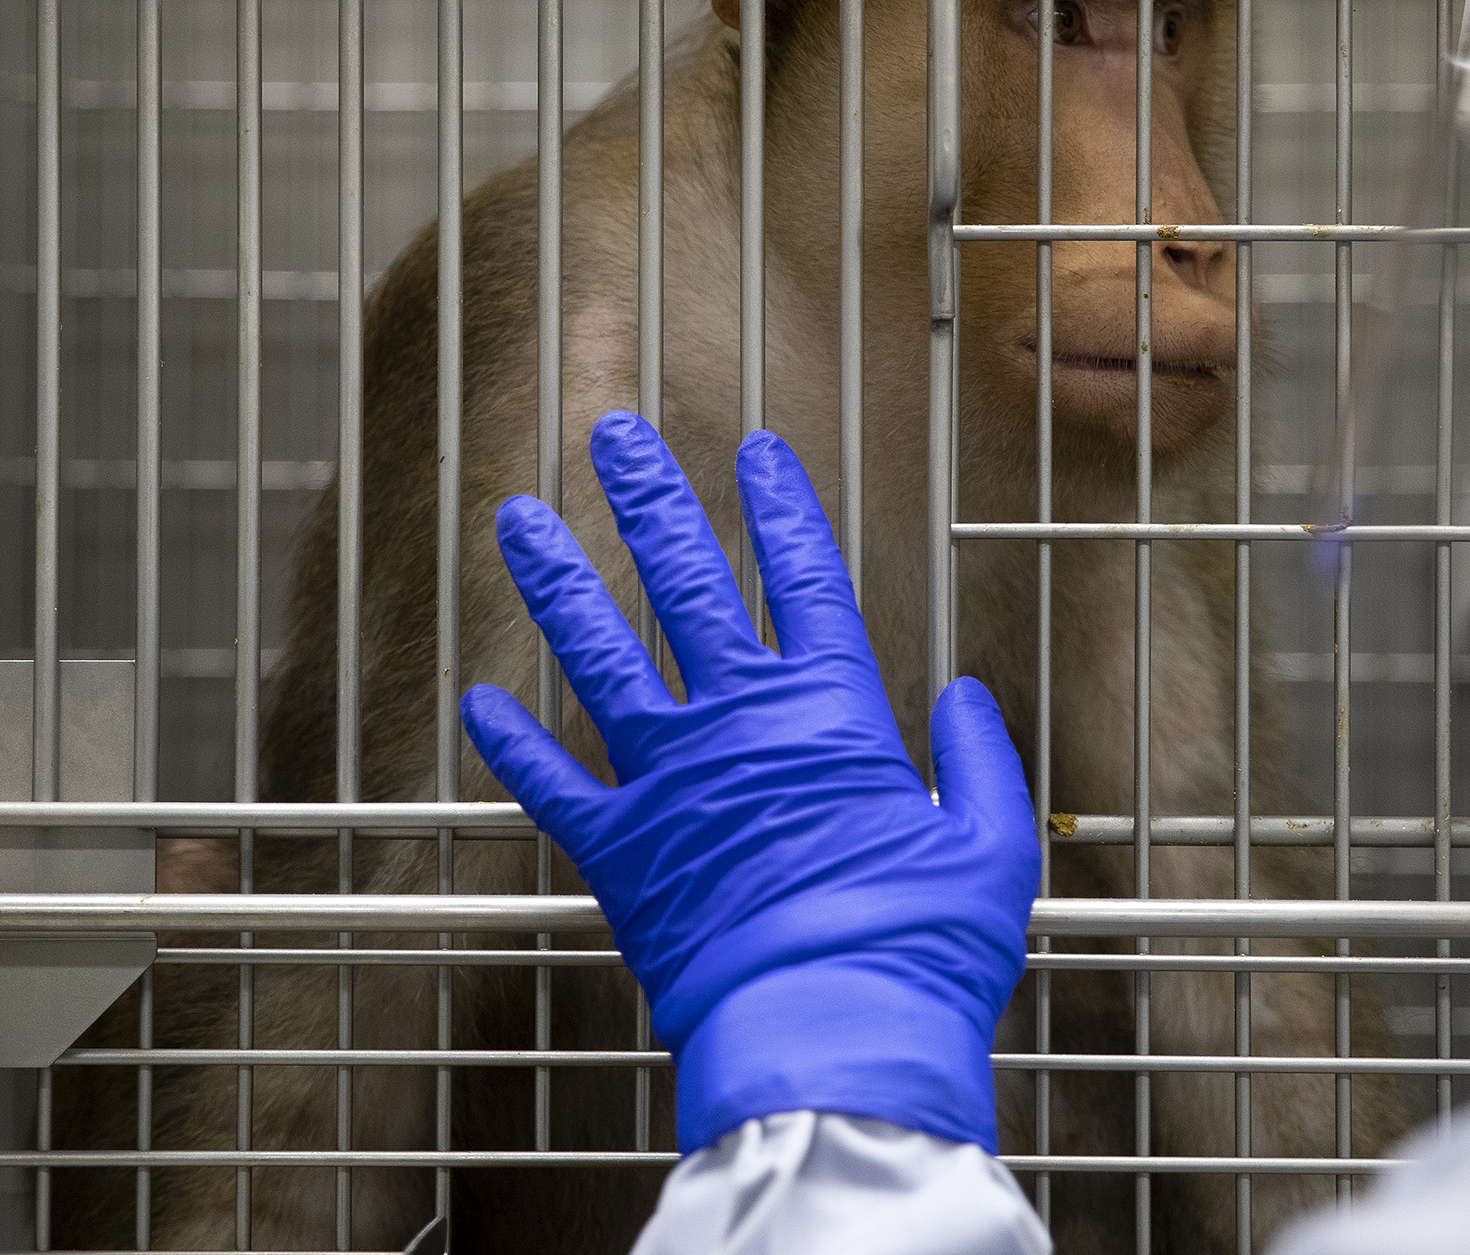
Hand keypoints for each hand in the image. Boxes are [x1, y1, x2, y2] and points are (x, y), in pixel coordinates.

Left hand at [461, 411, 1039, 1154]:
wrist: (829, 1035)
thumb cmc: (921, 949)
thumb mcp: (992, 847)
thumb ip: (982, 763)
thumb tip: (966, 701)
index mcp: (833, 714)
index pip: (805, 579)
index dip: (781, 507)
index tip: (756, 450)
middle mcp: (739, 725)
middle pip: (685, 586)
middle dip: (648, 500)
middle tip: (611, 434)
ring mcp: (669, 782)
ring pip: (598, 656)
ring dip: (556, 582)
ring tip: (514, 518)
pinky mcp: (619, 853)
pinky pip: (552, 785)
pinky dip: (511, 745)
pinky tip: (477, 700)